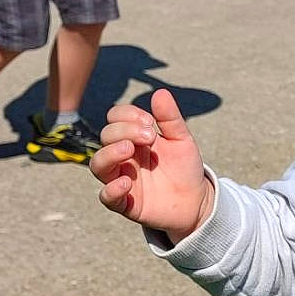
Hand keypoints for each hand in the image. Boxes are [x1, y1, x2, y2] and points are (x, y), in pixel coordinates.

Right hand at [90, 87, 213, 240]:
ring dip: (110, 154)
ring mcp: (121, 178)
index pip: (115, 117)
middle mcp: (123, 156)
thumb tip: (160, 92)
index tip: (150, 122)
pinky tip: (126, 182)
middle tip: (150, 137)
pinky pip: (107, 197)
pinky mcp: (125, 203)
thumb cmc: (185, 167)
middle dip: (124, 131)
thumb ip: (170, 118)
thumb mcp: (182, 140)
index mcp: (134, 137)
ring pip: (98, 164)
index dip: (127, 115)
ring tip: (129, 149)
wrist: (196, 201)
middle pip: (106, 136)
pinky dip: (112, 189)